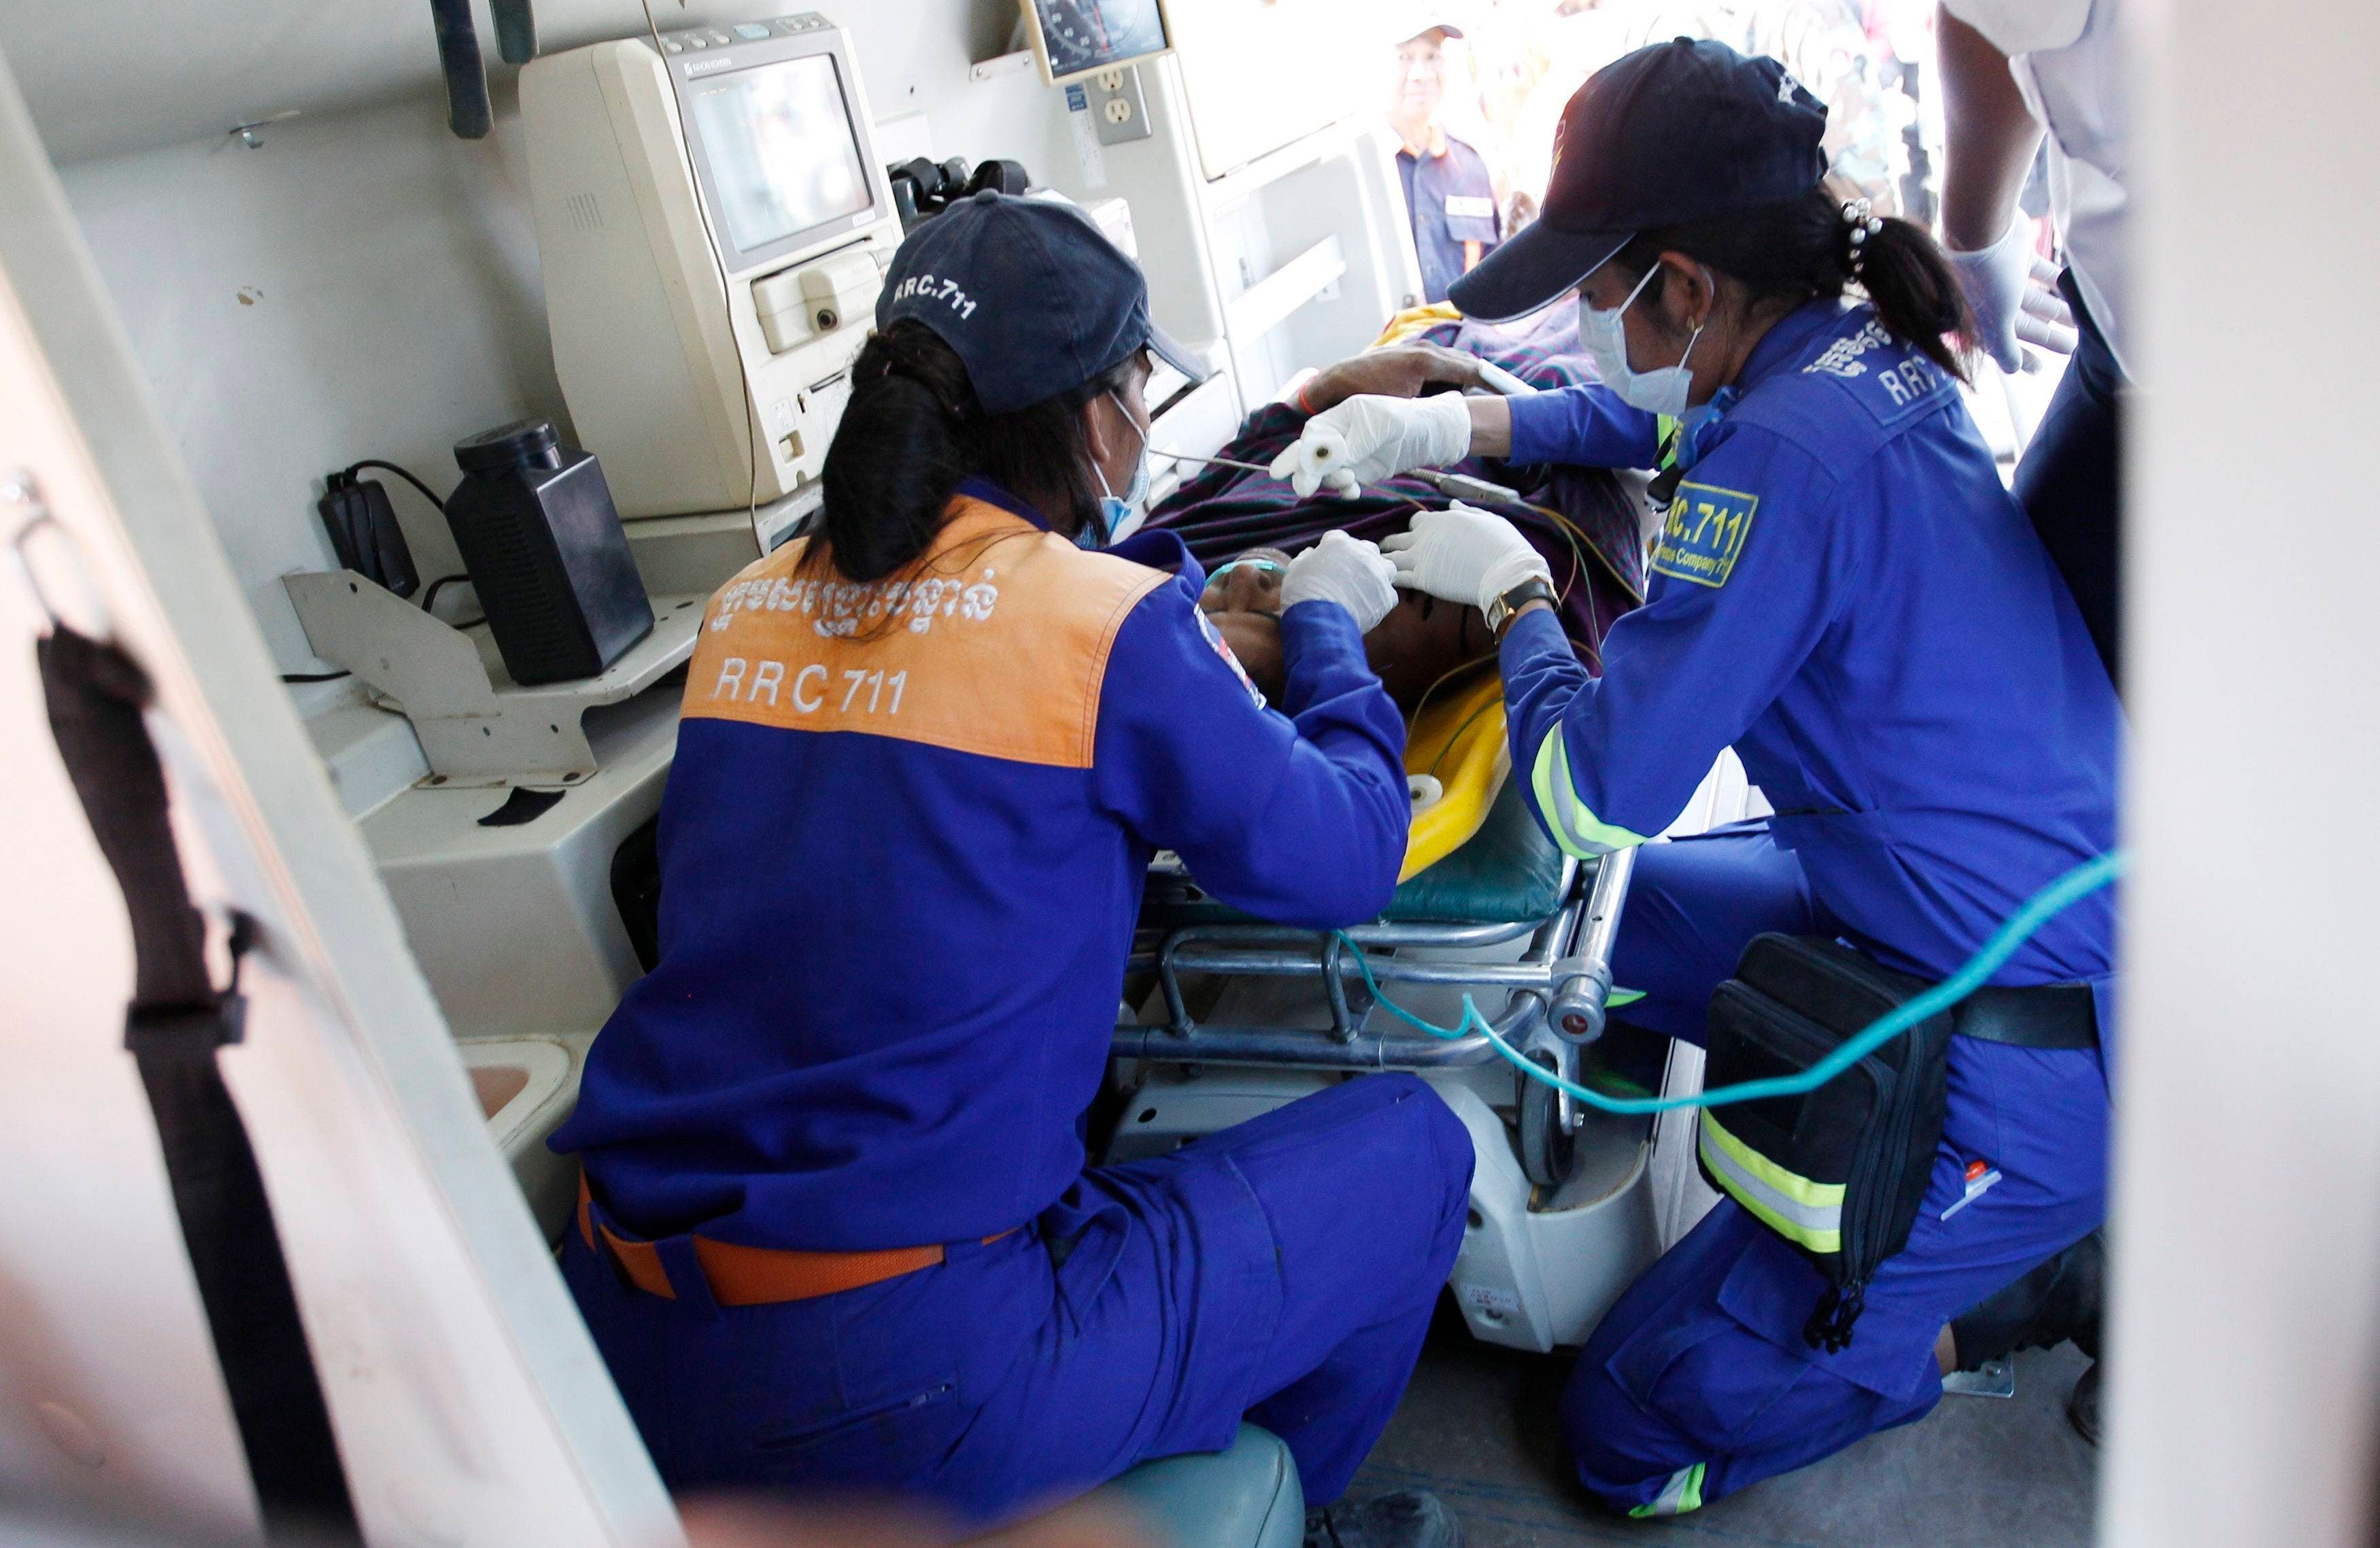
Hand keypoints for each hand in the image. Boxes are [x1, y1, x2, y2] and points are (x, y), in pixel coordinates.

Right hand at [1267, 393, 1472, 499]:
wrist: (1434, 434)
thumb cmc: (1409, 420)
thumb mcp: (1381, 427)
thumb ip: (1353, 444)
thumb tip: (1326, 461)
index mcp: (1341, 416)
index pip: (1312, 435)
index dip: (1299, 452)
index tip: (1291, 470)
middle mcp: (1341, 435)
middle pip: (1312, 455)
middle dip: (1306, 472)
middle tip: (1305, 489)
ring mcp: (1350, 454)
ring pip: (1327, 472)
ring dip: (1331, 481)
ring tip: (1349, 482)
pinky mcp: (1362, 470)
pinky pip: (1344, 483)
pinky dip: (1344, 490)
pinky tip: (1353, 492)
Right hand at [1278, 530, 1400, 631]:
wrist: (1319, 621)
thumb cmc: (1302, 594)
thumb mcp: (1295, 570)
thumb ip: (1305, 558)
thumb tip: (1311, 554)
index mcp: (1339, 543)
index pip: (1338, 538)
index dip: (1330, 549)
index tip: (1326, 560)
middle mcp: (1363, 553)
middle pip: (1366, 549)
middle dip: (1358, 558)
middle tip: (1347, 574)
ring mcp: (1378, 574)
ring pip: (1385, 567)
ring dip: (1377, 574)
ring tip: (1365, 587)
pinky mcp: (1387, 596)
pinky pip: (1388, 593)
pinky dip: (1380, 597)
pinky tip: (1369, 605)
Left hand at [1295, 343, 1484, 413]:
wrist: (1336, 382)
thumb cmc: (1364, 396)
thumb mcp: (1401, 408)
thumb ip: (1429, 413)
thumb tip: (1453, 425)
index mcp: (1427, 361)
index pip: (1471, 369)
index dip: (1492, 384)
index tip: (1507, 397)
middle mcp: (1426, 349)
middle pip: (1467, 364)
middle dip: (1485, 381)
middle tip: (1503, 399)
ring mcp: (1419, 348)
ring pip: (1455, 362)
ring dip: (1468, 378)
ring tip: (1485, 396)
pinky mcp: (1413, 352)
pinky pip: (1441, 363)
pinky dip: (1453, 374)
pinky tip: (1458, 391)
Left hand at [1380, 503, 1550, 614]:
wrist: (1505, 572)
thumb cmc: (1503, 544)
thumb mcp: (1488, 519)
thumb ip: (1467, 512)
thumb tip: (1453, 504)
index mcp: (1442, 519)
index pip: (1417, 521)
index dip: (1416, 530)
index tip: (1417, 538)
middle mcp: (1426, 535)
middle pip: (1398, 538)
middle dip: (1393, 545)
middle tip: (1389, 553)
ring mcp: (1420, 557)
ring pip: (1390, 557)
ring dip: (1385, 561)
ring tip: (1380, 569)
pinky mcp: (1421, 579)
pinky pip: (1396, 577)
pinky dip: (1389, 578)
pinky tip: (1386, 582)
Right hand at [1945, 218, 2078, 372]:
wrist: (1981, 227)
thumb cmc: (1984, 277)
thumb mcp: (1995, 320)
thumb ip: (2004, 346)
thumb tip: (2012, 370)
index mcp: (1980, 318)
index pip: (2002, 344)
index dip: (2021, 357)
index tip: (2040, 369)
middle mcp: (1990, 299)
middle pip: (2022, 322)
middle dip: (2046, 336)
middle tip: (2070, 347)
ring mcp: (2004, 276)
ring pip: (2034, 299)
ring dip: (2056, 311)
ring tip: (2080, 321)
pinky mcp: (2017, 253)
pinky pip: (2040, 272)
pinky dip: (2055, 280)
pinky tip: (2073, 287)